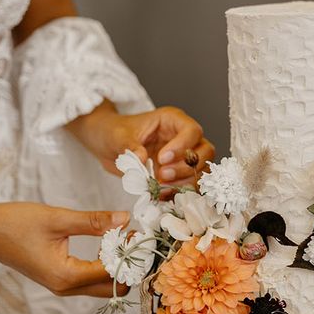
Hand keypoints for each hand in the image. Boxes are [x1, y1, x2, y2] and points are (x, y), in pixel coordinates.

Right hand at [0, 202, 129, 297]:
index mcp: (65, 276)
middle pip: (113, 288)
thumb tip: (125, 219)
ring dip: (119, 266)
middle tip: (136, 239)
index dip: (130, 255)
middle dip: (129, 266)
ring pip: (103, 286)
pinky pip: (91, 279)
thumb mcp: (58, 218)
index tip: (139, 233)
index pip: (112, 274)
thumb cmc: (14, 223)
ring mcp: (62, 286)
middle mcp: (65, 287)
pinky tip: (109, 242)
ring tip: (125, 238)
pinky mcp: (60, 279)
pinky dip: (106, 265)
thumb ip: (94, 221)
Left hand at [67, 102, 214, 184]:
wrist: (108, 146)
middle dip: (186, 166)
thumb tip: (141, 157)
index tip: (162, 158)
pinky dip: (179, 192)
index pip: (192, 131)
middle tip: (163, 174)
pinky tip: (162, 193)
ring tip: (161, 185)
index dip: (183, 146)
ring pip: (201, 170)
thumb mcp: (118, 135)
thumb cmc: (114, 132)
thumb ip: (129, 145)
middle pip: (204, 151)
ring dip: (185, 181)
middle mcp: (184, 137)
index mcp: (173, 120)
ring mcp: (184, 157)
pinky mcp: (179, 174)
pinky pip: (190, 184)